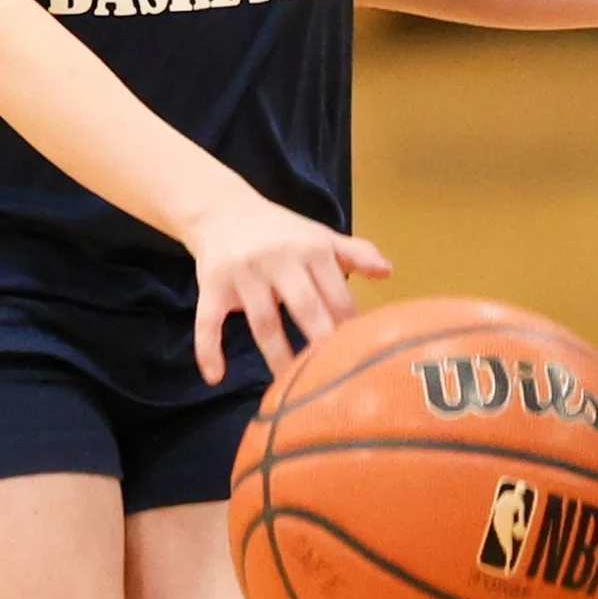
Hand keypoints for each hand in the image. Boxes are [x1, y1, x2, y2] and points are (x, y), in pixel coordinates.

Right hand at [183, 183, 391, 383]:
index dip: (349, 324)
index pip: (336, 291)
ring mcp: (243, 275)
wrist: (220, 209)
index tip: (360, 354)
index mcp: (310, 248)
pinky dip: (208, 349)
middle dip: (320, 341)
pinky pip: (208, 322)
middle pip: (303, 306)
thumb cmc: (279, 230)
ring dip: (277, 356)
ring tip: (290, 389)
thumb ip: (355, 253)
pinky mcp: (212, 287)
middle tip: (334, 377)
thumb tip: (389, 272)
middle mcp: (277, 260)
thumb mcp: (318, 236)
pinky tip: (215, 376)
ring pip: (263, 322)